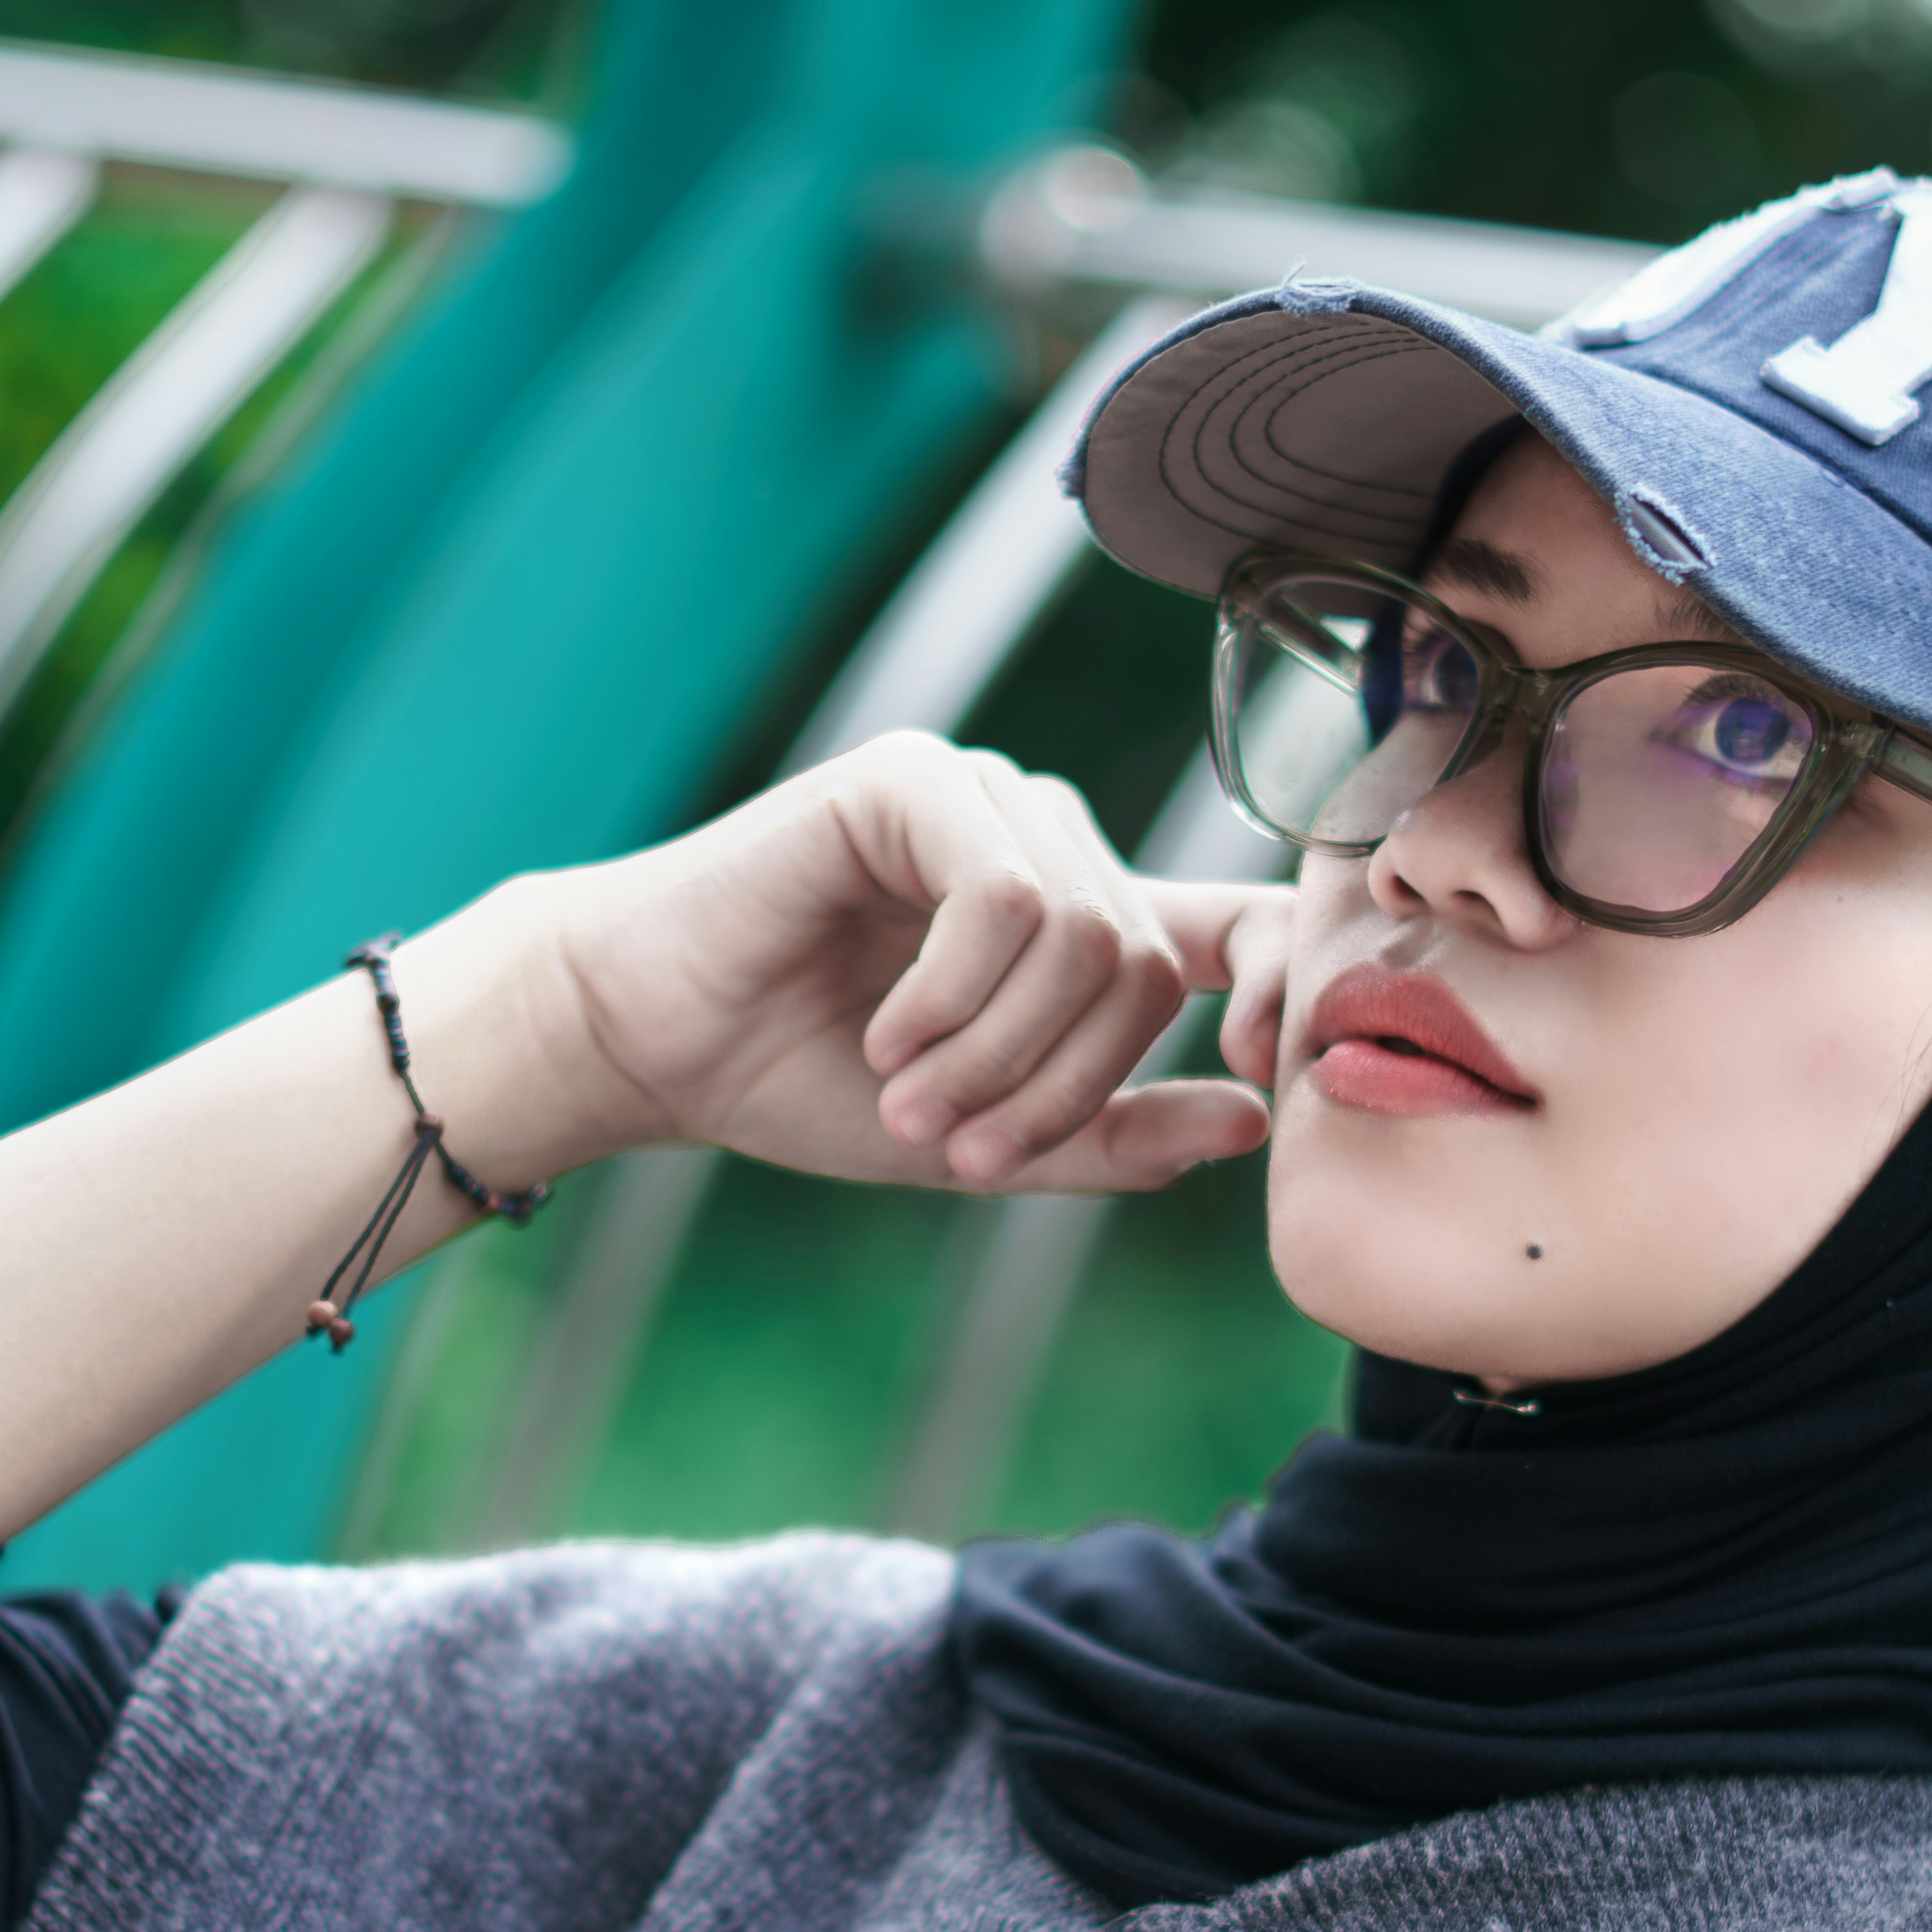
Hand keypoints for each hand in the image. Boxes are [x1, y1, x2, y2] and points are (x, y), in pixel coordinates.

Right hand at [511, 733, 1292, 1195]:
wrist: (655, 1039)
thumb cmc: (804, 1081)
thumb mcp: (985, 1138)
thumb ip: (1111, 1138)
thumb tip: (1247, 1123)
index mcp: (1082, 918)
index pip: (1239, 928)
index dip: (1276, 993)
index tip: (1248, 1080)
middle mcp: (1048, 843)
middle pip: (1144, 966)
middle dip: (1062, 1086)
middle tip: (965, 1152)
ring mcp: (984, 798)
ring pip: (1082, 935)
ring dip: (998, 1052)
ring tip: (910, 1104)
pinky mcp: (915, 778)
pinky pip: (1003, 896)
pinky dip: (951, 996)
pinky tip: (886, 1038)